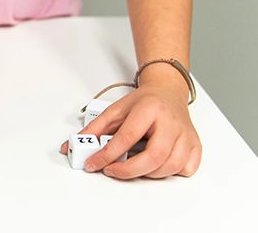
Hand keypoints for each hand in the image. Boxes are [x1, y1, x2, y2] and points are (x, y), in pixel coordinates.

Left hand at [61, 64, 201, 178]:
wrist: (168, 92)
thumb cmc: (143, 102)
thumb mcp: (114, 110)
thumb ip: (93, 130)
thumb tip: (70, 148)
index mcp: (149, 109)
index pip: (127, 137)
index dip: (107, 154)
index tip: (93, 164)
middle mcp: (171, 122)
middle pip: (153, 157)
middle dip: (128, 171)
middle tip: (111, 170)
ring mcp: (186, 134)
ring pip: (169, 167)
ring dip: (146, 173)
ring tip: (133, 165)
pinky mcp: (196, 145)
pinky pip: (185, 169)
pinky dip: (169, 172)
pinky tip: (156, 164)